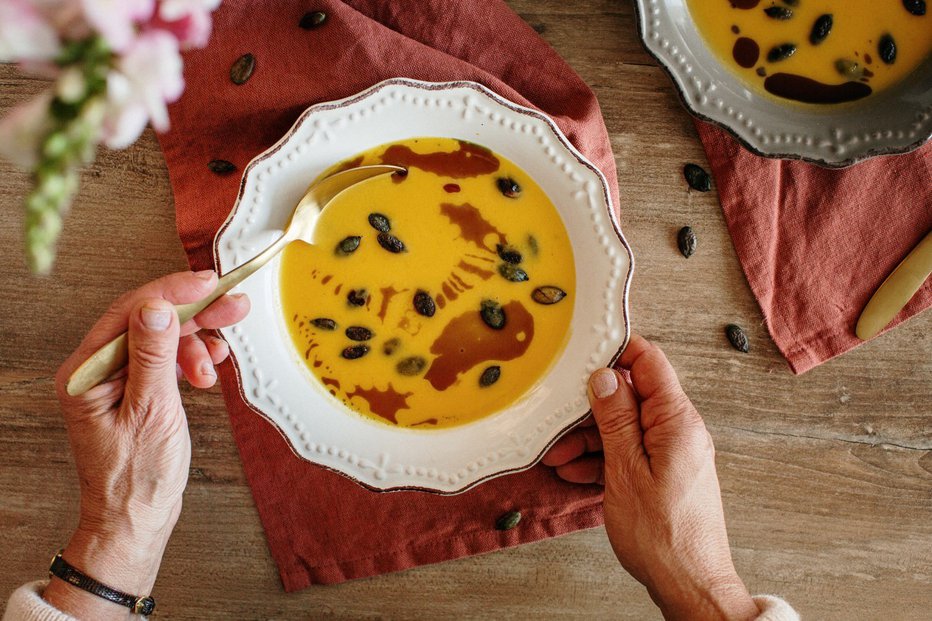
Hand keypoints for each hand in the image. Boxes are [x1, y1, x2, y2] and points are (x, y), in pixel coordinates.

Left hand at [43, 270, 249, 619]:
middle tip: (231, 306)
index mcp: (86, 374)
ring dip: (196, 342)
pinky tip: (209, 365)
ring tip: (220, 355)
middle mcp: (97, 371)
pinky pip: (166, 358)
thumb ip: (153, 357)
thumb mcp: (151, 412)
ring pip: (162, 337)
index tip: (206, 282)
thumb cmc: (136, 479)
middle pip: (148, 320)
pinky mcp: (137, 389)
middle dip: (193, 313)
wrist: (136, 519)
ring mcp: (117, 380)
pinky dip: (192, 358)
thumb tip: (155, 307)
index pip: (129, 313)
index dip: (171, 292)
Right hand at [544, 335, 758, 620]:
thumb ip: (615, 419)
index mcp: (678, 422)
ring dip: (590, 438)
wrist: (689, 584)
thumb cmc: (664, 536)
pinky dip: (603, 459)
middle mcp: (680, 432)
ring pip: (626, 428)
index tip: (586, 352)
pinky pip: (630, 453)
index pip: (650, 362)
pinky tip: (577, 471)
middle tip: (558, 420)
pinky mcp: (665, 475)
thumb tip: (605, 377)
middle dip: (591, 407)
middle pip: (632, 397)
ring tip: (558, 455)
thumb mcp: (626, 470)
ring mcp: (673, 454)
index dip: (617, 351)